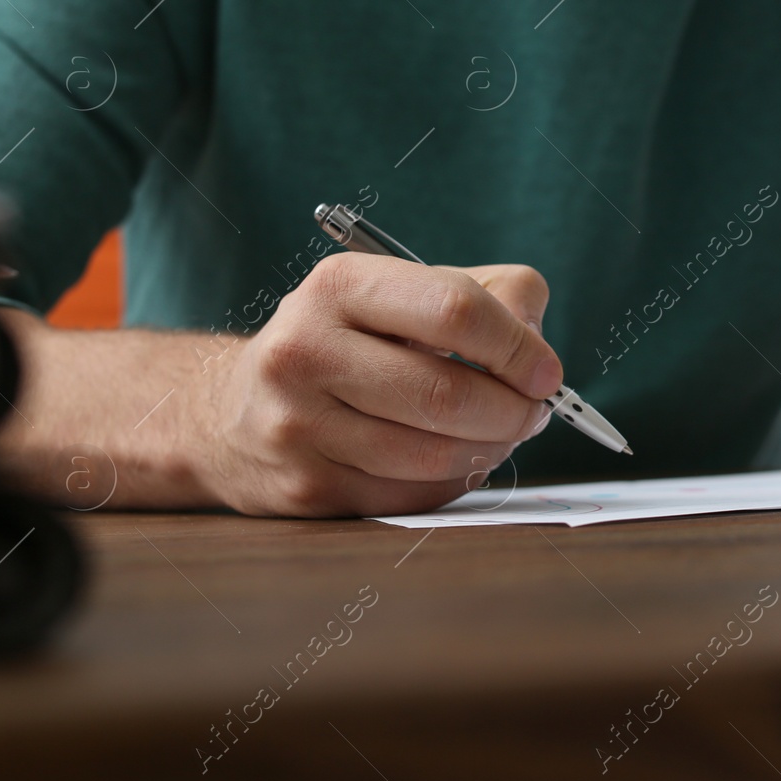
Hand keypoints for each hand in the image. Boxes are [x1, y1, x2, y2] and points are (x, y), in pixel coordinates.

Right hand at [201, 253, 561, 516]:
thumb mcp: (407, 292)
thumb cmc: (350, 342)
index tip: (546, 373)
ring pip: (435, 455)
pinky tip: (454, 460)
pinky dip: (454, 481)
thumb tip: (538, 348)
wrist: (234, 412)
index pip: (454, 310)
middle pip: (449, 394)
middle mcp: (305, 350)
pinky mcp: (305, 487)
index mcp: (339, 286)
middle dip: (513, 410)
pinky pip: (413, 494)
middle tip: (533, 412)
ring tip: (499, 434)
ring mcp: (297, 425)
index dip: (517, 347)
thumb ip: (493, 295)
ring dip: (491, 450)